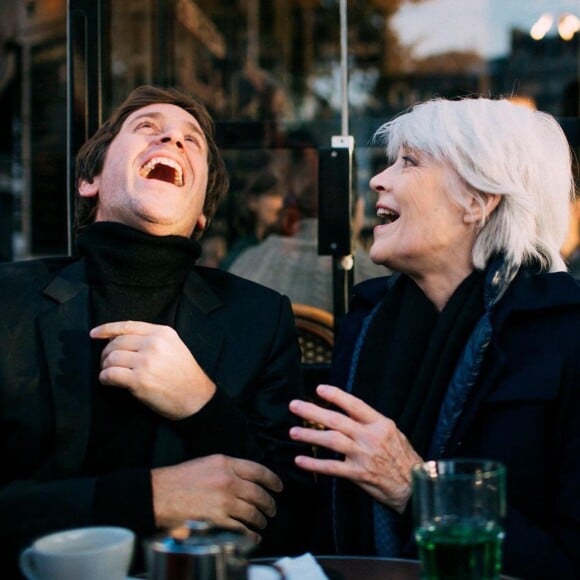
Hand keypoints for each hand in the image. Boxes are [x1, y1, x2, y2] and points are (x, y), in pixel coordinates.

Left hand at [90, 321, 215, 419]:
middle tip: (107, 363)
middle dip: (106, 353)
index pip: (127, 326)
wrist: (196, 397)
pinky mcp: (139, 380)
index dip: (106, 329)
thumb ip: (152, 339)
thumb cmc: (184, 373)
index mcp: (162, 333)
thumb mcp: (174, 346)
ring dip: (105, 367)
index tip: (93, 334)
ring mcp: (146, 361)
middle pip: (116, 343)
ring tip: (109, 373)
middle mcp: (153, 344)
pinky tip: (109, 382)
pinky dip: (105, 378)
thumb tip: (119, 339)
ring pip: (111, 358)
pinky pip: (110, 374)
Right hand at [151, 455, 283, 542]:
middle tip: (272, 509)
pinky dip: (250, 535)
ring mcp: (223, 501)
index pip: (258, 470)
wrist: (158, 494)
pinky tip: (253, 536)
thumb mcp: (207, 463)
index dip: (272, 480)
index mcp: (225, 463)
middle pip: (259, 493)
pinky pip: (241, 529)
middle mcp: (228, 481)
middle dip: (269, 503)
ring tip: (262, 522)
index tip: (278, 487)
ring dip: (261, 520)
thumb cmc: (179, 479)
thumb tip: (247, 479)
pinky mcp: (217, 520)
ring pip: (253, 512)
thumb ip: (228, 468)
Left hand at [289, 384, 421, 513]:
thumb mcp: (393, 433)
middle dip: (313, 412)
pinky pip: (332, 468)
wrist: (415, 486)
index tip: (319, 389)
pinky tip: (300, 460)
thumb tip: (347, 411)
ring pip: (331, 441)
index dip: (336, 396)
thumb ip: (370, 423)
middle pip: (336, 420)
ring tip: (293, 432)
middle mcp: (370, 437)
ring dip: (309, 436)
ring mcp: (363, 456)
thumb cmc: (403, 457)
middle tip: (294, 405)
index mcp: (380, 424)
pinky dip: (314, 464)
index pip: (355, 405)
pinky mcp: (358, 474)